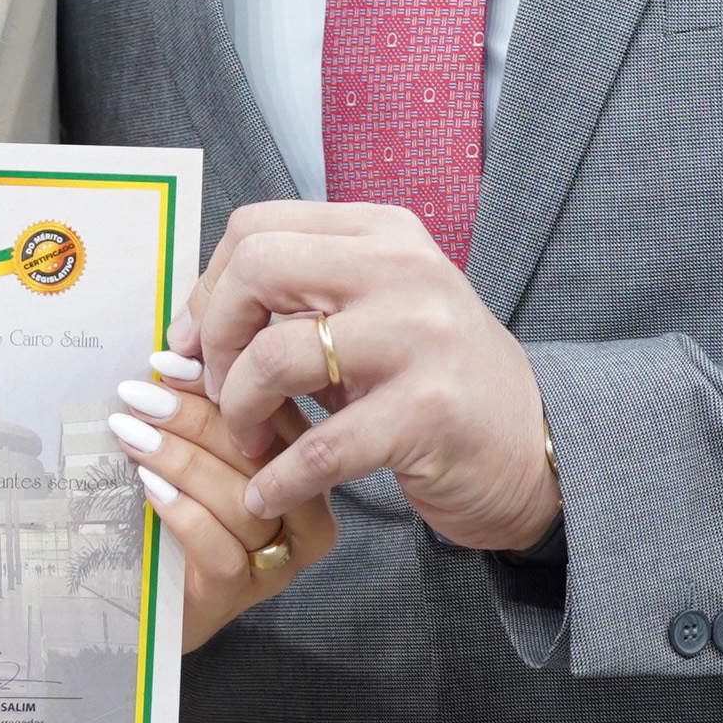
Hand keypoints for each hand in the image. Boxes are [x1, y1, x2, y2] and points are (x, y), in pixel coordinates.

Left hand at [107, 358, 337, 649]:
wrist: (151, 601)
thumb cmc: (178, 516)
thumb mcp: (195, 457)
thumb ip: (201, 413)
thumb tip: (174, 353)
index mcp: (303, 470)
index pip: (277, 416)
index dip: (225, 383)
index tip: (170, 362)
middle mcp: (305, 516)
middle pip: (262, 455)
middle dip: (195, 417)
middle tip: (141, 395)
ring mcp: (278, 561)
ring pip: (242, 500)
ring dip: (182, 460)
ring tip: (133, 434)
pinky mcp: (242, 595)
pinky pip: (222, 551)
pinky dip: (184, 513)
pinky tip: (149, 488)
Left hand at [173, 202, 558, 553]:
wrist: (533, 446)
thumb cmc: (433, 377)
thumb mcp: (373, 312)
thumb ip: (298, 299)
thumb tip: (189, 324)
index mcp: (382, 232)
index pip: (257, 227)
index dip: (208, 287)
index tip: (193, 340)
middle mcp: (403, 269)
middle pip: (258, 269)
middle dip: (215, 335)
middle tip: (216, 386)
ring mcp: (420, 338)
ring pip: (276, 355)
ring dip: (240, 411)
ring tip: (249, 441)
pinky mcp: (427, 413)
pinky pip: (320, 447)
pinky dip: (277, 479)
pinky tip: (266, 495)